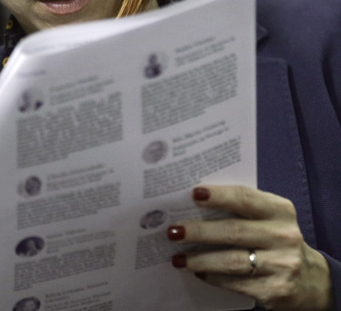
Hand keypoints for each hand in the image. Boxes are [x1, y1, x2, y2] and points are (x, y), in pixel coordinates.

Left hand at [168, 185, 332, 309]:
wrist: (311, 280)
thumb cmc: (275, 240)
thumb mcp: (268, 218)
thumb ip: (240, 208)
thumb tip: (192, 203)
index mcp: (280, 210)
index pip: (245, 198)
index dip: (218, 196)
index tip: (193, 193)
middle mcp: (284, 236)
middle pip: (234, 231)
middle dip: (199, 231)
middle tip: (172, 231)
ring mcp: (282, 265)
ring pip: (231, 261)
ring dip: (199, 259)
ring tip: (178, 258)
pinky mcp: (275, 290)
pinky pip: (235, 283)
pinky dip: (212, 277)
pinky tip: (198, 272)